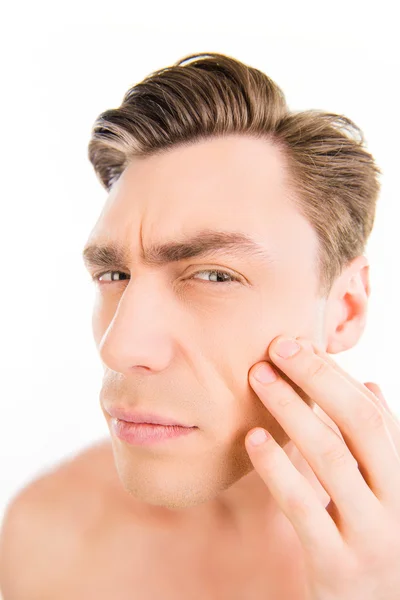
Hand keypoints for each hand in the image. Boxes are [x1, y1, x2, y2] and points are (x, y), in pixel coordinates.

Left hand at [245, 336, 399, 599]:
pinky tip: (253, 438)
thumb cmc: (373, 539)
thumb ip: (378, 440)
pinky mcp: (337, 564)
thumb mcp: (384, 489)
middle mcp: (397, 500)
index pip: (371, 412)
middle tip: (276, 347)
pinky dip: (277, 467)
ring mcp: (370, 534)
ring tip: (259, 378)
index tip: (297, 342)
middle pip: (358, 424)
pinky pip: (303, 506)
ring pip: (330, 457)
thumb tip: (369, 384)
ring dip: (292, 411)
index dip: (333, 374)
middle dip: (316, 378)